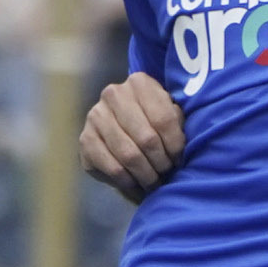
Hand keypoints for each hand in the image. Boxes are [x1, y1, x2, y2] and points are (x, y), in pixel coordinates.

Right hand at [80, 74, 184, 199]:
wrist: (118, 123)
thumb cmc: (152, 119)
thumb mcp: (169, 112)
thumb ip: (177, 121)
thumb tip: (182, 149)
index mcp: (140, 83)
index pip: (164, 119)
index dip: (175, 145)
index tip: (179, 159)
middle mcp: (114, 94)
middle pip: (146, 138)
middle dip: (161, 163)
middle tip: (167, 174)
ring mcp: (96, 116)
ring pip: (129, 155)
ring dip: (146, 175)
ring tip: (154, 182)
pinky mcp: (85, 139)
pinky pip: (111, 167)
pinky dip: (127, 181)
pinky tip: (136, 184)